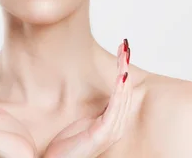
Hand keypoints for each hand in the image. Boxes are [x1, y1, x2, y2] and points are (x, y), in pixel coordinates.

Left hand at [42, 39, 144, 157]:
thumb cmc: (66, 148)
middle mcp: (115, 124)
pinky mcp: (104, 133)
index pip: (120, 90)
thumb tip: (90, 94)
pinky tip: (122, 75)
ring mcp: (112, 129)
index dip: (122, 70)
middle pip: (124, 89)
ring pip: (122, 94)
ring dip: (124, 72)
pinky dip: (120, 90)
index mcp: (111, 121)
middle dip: (125, 66)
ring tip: (124, 53)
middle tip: (125, 45)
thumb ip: (90, 112)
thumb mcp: (80, 123)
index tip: (122, 50)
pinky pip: (115, 107)